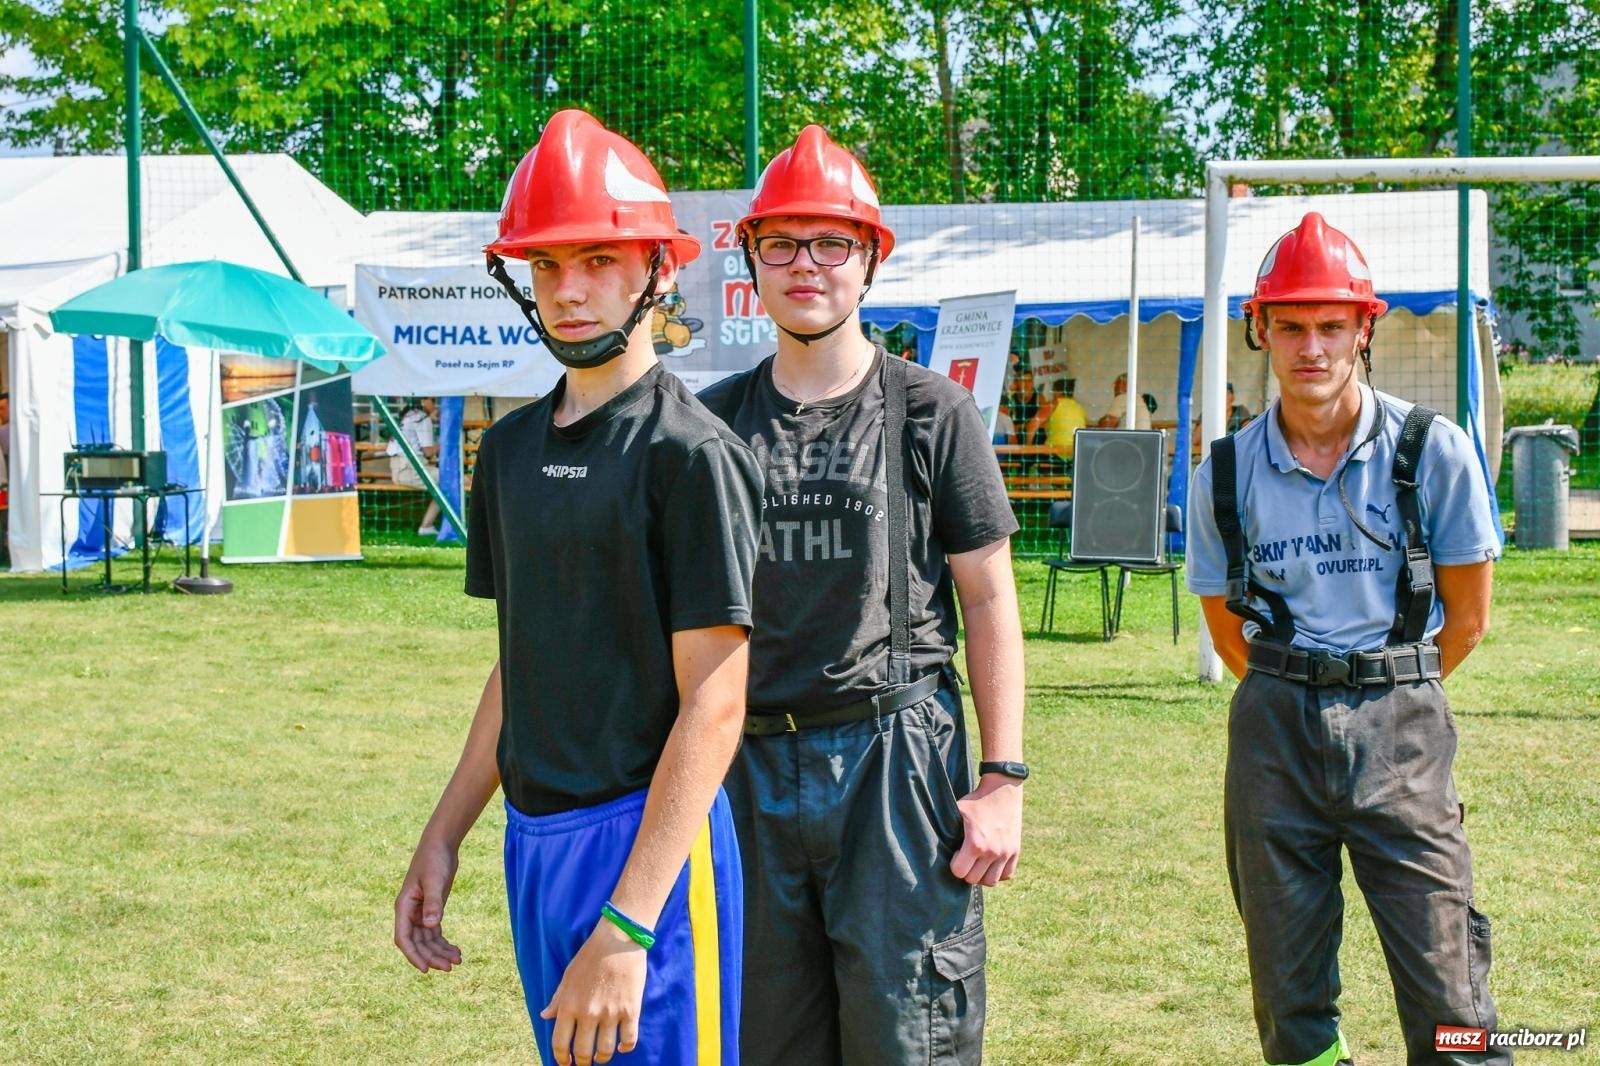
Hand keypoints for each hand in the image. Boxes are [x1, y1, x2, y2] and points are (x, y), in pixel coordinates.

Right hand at [393, 836, 463, 972]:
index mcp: (404, 907)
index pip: (404, 938)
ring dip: (440, 952)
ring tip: (457, 961)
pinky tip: (456, 951)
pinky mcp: (432, 910)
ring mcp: (420, 913)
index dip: (413, 955)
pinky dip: (444, 943)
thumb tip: (431, 925)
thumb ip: (433, 902)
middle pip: (417, 943)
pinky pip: (435, 933)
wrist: (441, 845)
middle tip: (450, 967)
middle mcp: (409, 913)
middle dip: (432, 956)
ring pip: (427, 940)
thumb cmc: (434, 859)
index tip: (425, 970)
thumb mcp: (435, 880)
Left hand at [540, 919, 648, 1065]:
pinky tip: (621, 1047)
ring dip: (602, 1058)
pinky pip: (629, 1040)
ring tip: (601, 1056)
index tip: (565, 1062)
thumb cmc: (590, 956)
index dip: (561, 1058)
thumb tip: (545, 1016)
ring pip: (605, 1051)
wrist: (618, 940)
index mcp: (569, 1005)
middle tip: (584, 1061)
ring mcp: (611, 1013)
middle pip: (583, 1052)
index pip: (560, 1043)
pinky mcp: (631, 1010)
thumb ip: (557, 999)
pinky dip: (625, 1048)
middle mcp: (588, 1013)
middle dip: (582, 1062)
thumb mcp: (568, 976)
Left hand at [949, 774, 1022, 886]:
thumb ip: (946, 829)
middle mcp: (992, 852)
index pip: (959, 872)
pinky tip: (991, 862)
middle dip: (967, 870)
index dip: (955, 864)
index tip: (957, 853)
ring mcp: (1006, 853)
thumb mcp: (956, 811)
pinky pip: (1006, 875)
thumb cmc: (975, 801)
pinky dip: (998, 873)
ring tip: (978, 862)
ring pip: (991, 881)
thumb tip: (928, 841)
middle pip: (974, 879)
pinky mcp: (1015, 851)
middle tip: (967, 857)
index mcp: (976, 843)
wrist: (1002, 790)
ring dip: (982, 875)